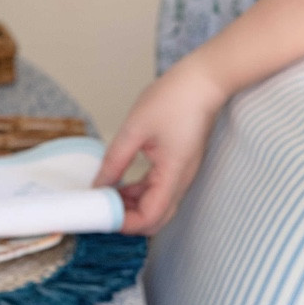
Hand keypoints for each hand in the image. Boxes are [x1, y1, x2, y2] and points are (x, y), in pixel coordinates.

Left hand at [97, 54, 227, 235]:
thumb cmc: (175, 98)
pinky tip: (121, 184)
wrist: (204, 81)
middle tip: (102, 210)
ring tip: (106, 195)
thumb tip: (99, 185)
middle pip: (156, 219)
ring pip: (157, 205)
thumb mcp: (135, 129)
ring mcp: (182, 174)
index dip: (125, 223)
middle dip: (128, 220)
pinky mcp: (179, 166)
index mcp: (173, 174)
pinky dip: (140, 192)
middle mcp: (181, 181)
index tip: (102, 214)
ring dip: (132, 206)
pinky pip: (159, 189)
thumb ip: (114, 161)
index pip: (150, 217)